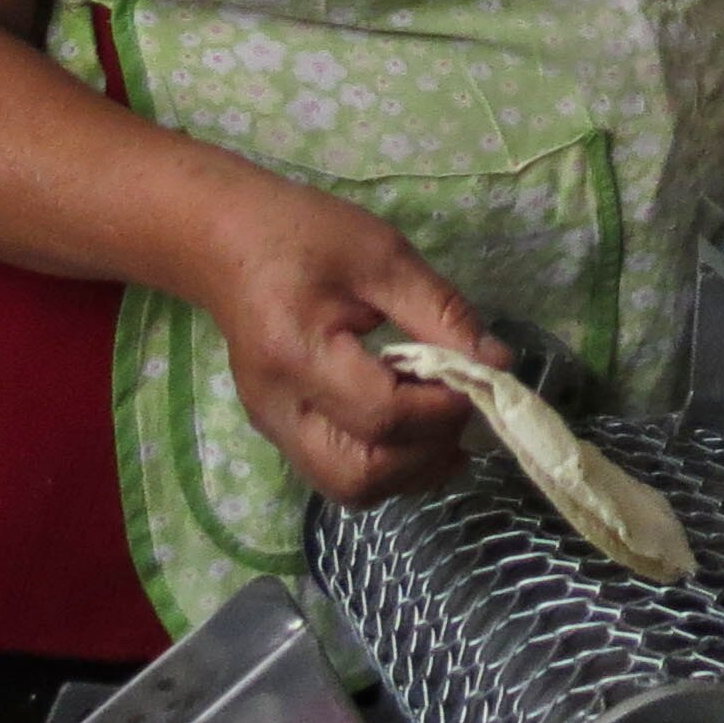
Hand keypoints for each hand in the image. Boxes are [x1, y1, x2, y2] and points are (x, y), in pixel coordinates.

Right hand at [170, 165, 498, 507]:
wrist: (226, 241)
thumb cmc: (304, 235)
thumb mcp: (384, 256)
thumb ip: (442, 313)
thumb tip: (497, 365)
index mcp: (296, 354)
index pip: (382, 414)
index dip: (442, 407)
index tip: (481, 377)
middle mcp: (276, 408)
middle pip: (360, 474)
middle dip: (426, 453)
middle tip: (463, 407)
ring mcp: (272, 427)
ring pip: (349, 487)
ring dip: (409, 470)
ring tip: (445, 424)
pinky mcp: (279, 431)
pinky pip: (337, 473)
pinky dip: (386, 465)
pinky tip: (415, 431)